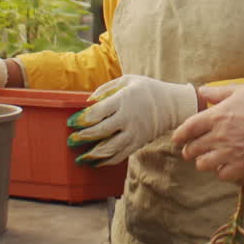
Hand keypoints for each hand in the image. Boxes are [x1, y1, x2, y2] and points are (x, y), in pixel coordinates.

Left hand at [67, 74, 198, 166]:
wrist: (172, 105)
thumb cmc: (146, 89)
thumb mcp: (127, 80)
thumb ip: (105, 89)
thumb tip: (87, 102)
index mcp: (124, 100)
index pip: (97, 112)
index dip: (81, 119)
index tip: (71, 122)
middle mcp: (128, 118)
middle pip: (101, 131)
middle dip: (83, 137)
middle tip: (71, 140)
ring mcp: (134, 133)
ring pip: (110, 148)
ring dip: (92, 155)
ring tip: (80, 158)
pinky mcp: (138, 143)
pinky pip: (120, 156)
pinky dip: (106, 161)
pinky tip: (95, 162)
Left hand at [173, 84, 243, 181]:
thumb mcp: (242, 90)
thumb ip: (218, 92)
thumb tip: (201, 91)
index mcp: (216, 115)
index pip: (187, 129)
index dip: (179, 135)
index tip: (177, 139)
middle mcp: (219, 135)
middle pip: (192, 148)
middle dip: (189, 150)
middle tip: (191, 151)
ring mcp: (230, 153)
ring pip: (203, 164)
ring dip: (203, 162)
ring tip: (208, 160)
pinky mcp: (242, 166)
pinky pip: (222, 175)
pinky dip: (221, 172)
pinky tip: (225, 167)